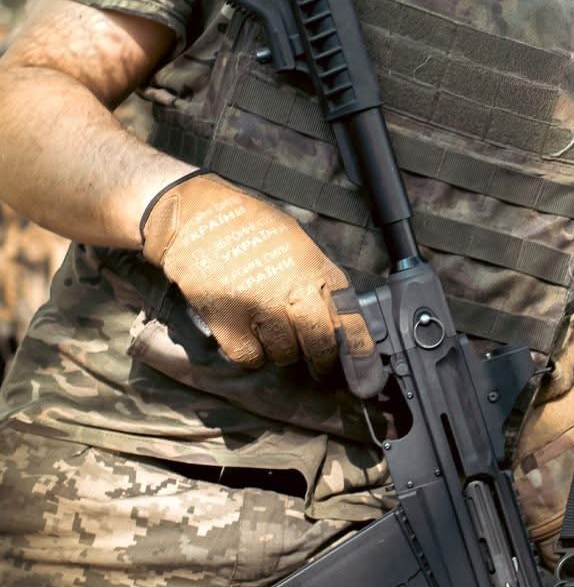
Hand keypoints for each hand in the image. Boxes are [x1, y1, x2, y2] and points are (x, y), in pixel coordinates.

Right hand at [141, 171, 384, 392]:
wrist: (196, 216)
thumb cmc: (249, 225)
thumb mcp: (296, 241)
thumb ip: (316, 275)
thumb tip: (337, 312)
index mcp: (313, 266)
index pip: (349, 314)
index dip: (360, 346)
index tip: (365, 369)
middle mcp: (291, 288)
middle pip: (320, 342)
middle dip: (323, 360)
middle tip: (320, 365)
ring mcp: (259, 306)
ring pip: (285, 354)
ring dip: (282, 351)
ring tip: (270, 330)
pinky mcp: (227, 320)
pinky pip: (250, 358)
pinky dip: (251, 355)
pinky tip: (247, 335)